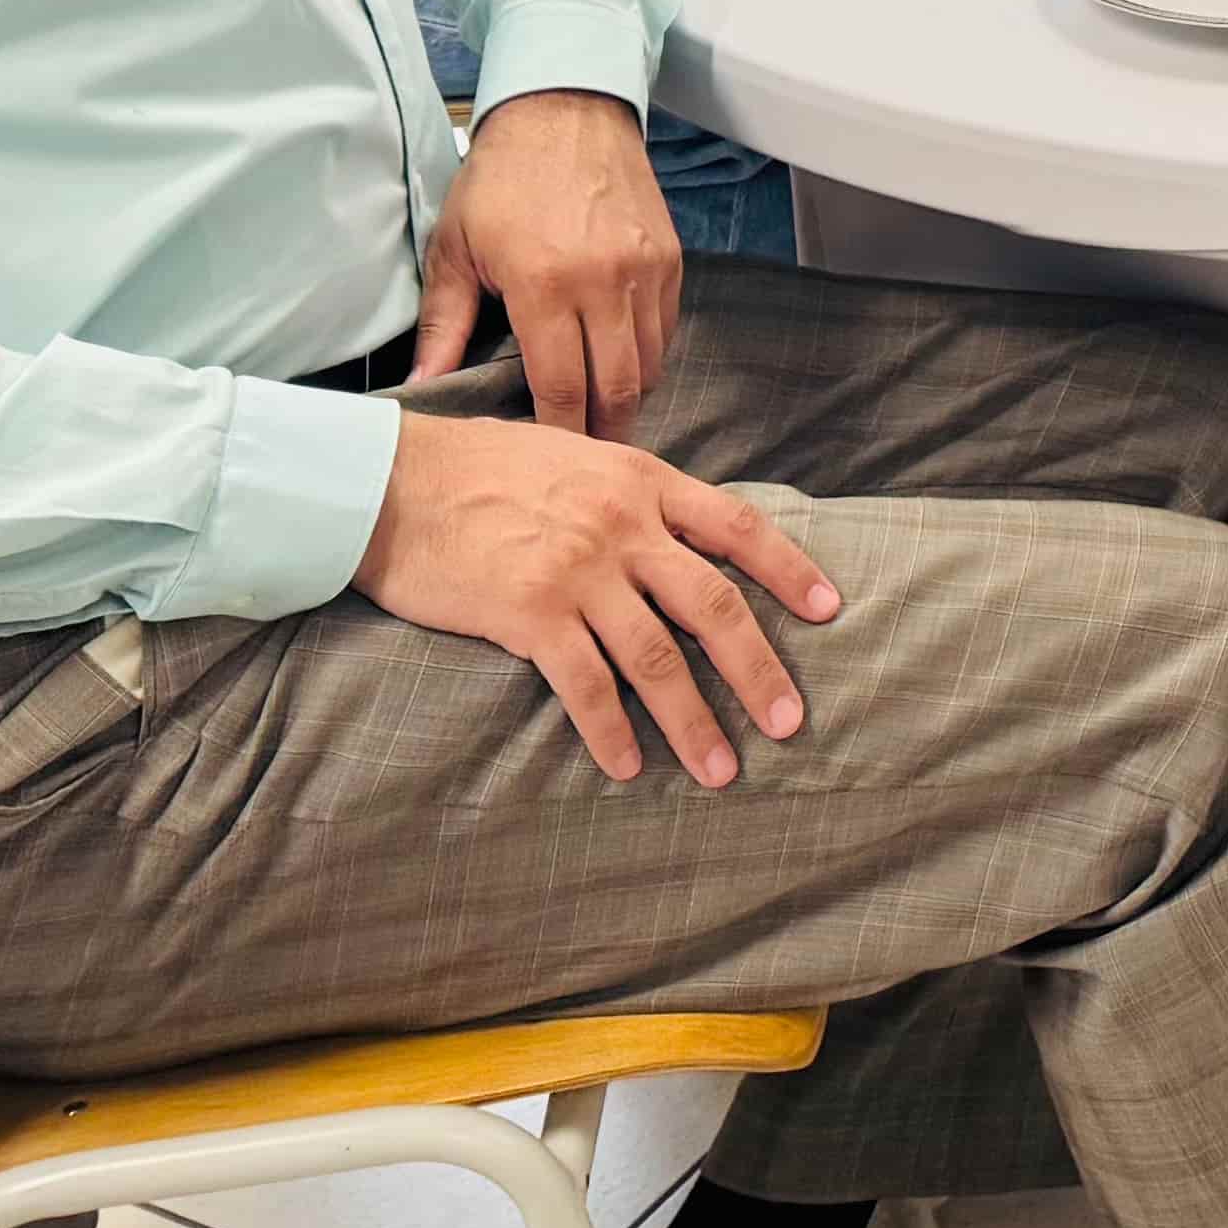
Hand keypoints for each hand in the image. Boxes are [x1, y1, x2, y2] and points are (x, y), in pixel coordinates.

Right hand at [355, 409, 837, 785]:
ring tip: (721, 770)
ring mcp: (577, 570)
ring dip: (694, 721)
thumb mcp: (574, 458)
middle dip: (758, 668)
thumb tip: (672, 532)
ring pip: (657, 657)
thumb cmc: (482, 468)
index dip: (789, 569)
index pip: (736, 526)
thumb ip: (628, 494)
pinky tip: (629, 767)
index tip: (830, 609)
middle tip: (791, 721)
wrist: (397, 481)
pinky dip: (611, 732)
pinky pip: (585, 686)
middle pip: (712, 604)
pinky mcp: (529, 614)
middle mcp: (621, 524)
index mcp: (641, 481)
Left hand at [414, 88, 682, 435]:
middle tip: (582, 459)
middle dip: (602, 433)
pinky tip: (619, 358)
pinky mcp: (670, 257)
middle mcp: (604, 282)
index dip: (559, 437)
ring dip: (628, 395)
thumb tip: (419, 392)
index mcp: (545, 285)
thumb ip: (443, 327)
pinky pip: (667, 328)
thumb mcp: (454, 249)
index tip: (548, 464)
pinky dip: (647, 353)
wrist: (564, 108)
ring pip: (651, 364)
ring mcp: (645, 269)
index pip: (563, 391)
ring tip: (600, 412)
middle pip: (619, 390)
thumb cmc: (501, 178)